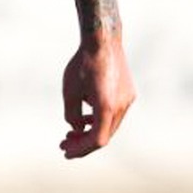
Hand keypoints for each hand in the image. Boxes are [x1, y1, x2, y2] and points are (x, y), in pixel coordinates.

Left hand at [60, 38, 132, 158]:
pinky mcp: (129, 94)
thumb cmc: (82, 65)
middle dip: (83, 143)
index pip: (97, 140)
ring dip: (91, 132)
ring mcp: (128, 100)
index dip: (81, 150)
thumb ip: (72, 115)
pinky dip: (100, 121)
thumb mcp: (69, 92)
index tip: (65, 151)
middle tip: (63, 144)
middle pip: (104, 136)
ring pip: (110, 126)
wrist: (102, 41)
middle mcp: (122, 105)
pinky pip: (114, 115)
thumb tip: (78, 129)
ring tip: (70, 134)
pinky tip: (85, 120)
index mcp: (107, 107)